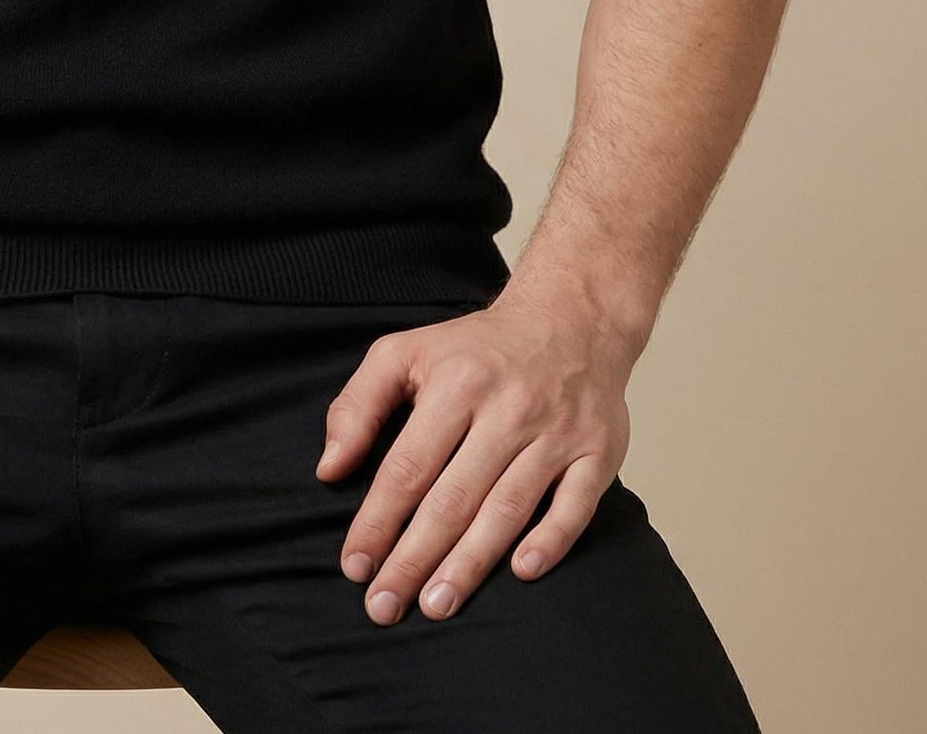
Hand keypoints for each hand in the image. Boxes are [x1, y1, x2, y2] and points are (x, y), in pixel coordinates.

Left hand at [314, 286, 641, 624]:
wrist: (572, 319)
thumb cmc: (475, 348)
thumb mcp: (405, 352)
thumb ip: (358, 404)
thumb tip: (329, 468)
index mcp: (455, 383)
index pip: (407, 466)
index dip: (378, 520)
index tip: (355, 566)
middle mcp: (507, 409)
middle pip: (453, 497)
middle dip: (414, 558)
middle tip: (385, 607)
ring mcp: (555, 433)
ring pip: (507, 509)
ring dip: (470, 564)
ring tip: (436, 605)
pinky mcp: (597, 452)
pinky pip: (575, 507)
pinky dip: (550, 541)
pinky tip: (521, 572)